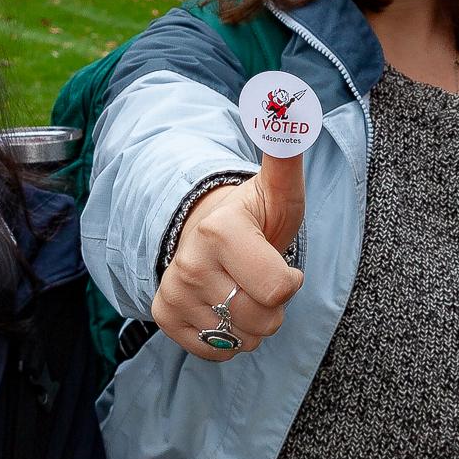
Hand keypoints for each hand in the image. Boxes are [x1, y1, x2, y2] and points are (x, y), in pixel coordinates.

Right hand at [155, 154, 302, 361]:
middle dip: (273, 306)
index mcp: (220, 230)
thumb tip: (295, 108)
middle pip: (262, 320)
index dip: (290, 281)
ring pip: (240, 339)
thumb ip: (289, 154)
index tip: (279, 259)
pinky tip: (223, 307)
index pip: (279, 289)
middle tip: (260, 278)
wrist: (205, 230)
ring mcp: (173, 291)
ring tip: (241, 290)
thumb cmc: (253, 216)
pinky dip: (228, 338)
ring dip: (252, 324)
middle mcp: (190, 262)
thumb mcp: (278, 188)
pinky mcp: (163, 316)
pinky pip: (215, 351)